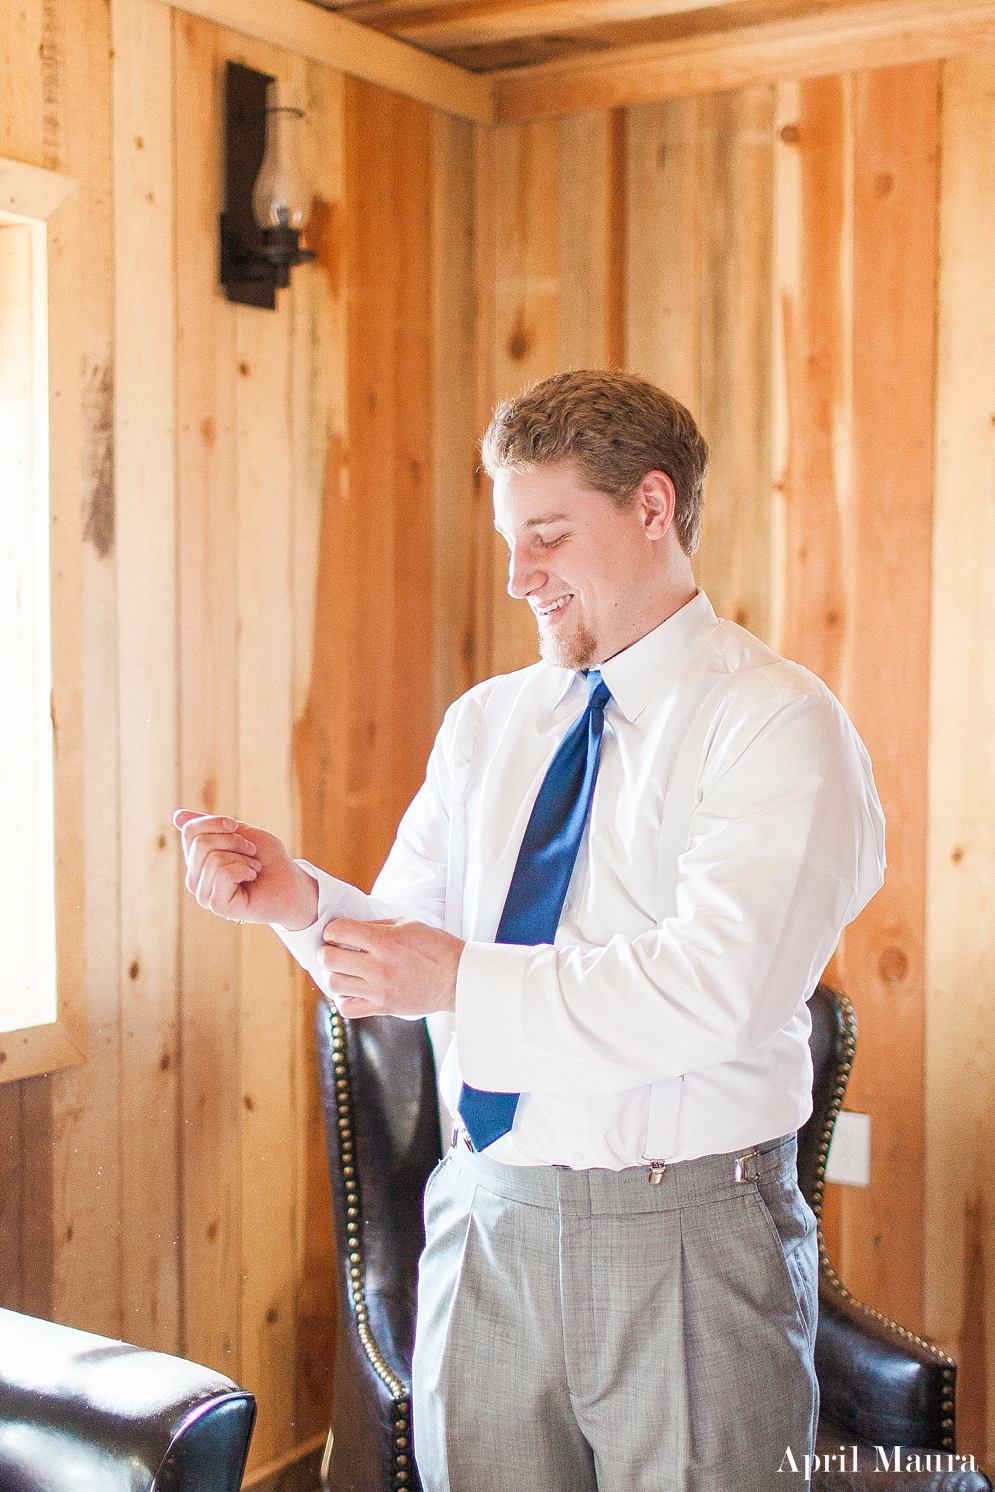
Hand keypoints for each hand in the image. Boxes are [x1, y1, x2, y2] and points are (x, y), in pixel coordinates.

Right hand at [173, 810, 318, 929]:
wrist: (292, 882)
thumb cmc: (268, 858)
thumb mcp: (240, 832)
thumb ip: (210, 826)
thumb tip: (177, 816)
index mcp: (197, 861)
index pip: (190, 831)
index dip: (216, 822)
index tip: (236, 826)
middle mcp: (195, 879)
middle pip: (200, 843)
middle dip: (234, 841)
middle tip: (252, 853)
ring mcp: (204, 895)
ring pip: (212, 858)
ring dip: (242, 858)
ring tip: (254, 868)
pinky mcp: (217, 906)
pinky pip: (223, 874)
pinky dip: (244, 870)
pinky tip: (252, 878)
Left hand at [319, 917, 463, 1018]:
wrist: (457, 976)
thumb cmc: (436, 947)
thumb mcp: (408, 924)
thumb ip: (376, 926)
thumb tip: (352, 928)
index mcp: (385, 941)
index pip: (339, 931)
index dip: (332, 930)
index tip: (337, 932)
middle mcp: (379, 966)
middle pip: (329, 959)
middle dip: (326, 952)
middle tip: (334, 951)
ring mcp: (380, 990)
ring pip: (334, 984)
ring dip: (333, 975)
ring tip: (343, 970)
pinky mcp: (383, 1007)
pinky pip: (348, 1008)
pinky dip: (343, 999)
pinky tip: (352, 990)